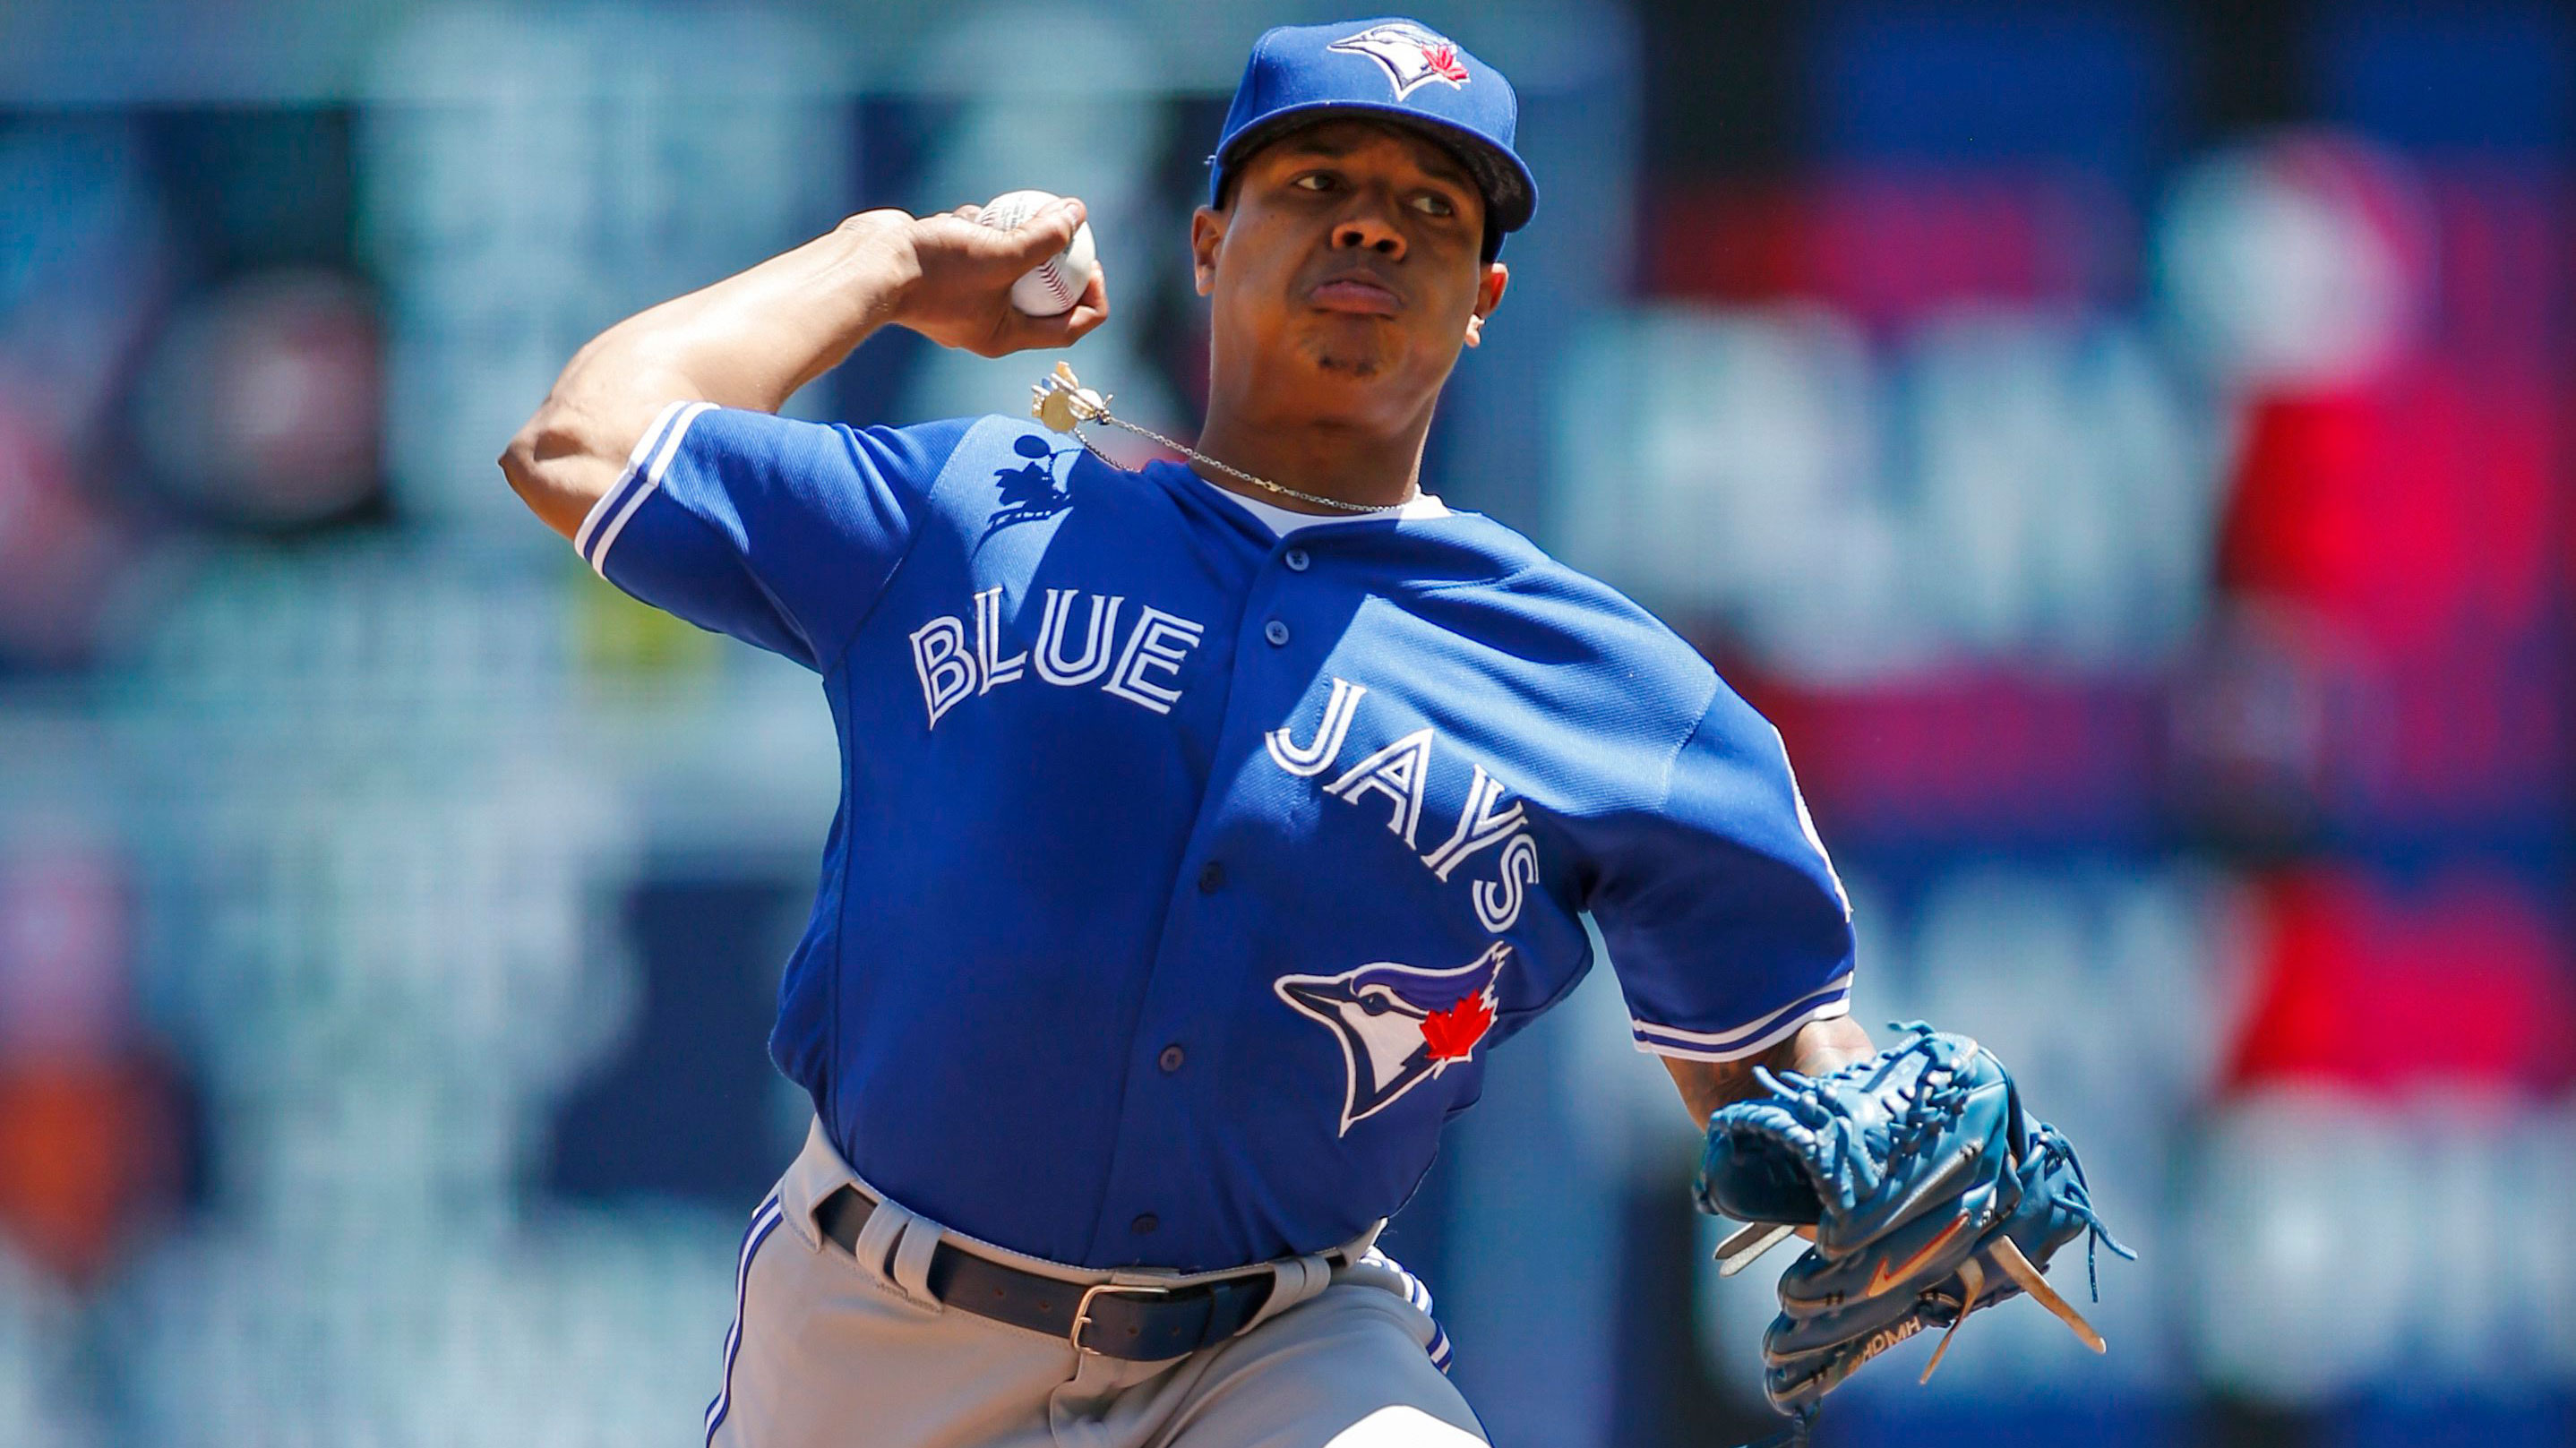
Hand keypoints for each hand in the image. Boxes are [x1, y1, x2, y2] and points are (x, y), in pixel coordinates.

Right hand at [877, 199, 1109, 357]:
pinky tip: (967, 216)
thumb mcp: (1002, 254)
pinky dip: (976, 227)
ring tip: (1011, 218)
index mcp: (1005, 336)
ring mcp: (963, 295)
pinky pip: (973, 246)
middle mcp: (985, 321)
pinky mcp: (943, 269)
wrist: (870, 265)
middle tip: (1070, 232)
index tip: (1094, 265)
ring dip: (1012, 237)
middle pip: (1042, 295)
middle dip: (1059, 262)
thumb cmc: (936, 271)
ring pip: (1006, 263)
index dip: (1092, 298)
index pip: (1069, 327)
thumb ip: (1044, 238)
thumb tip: (1077, 214)